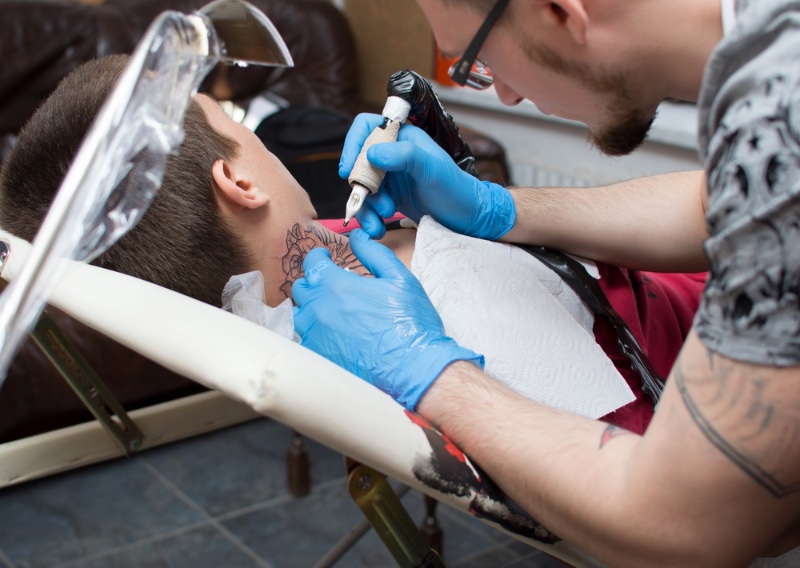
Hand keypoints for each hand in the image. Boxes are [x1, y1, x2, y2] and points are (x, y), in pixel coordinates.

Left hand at [292, 229, 483, 409]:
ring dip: (310, 308)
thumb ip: (373, 253)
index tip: (327, 261)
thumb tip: (356, 236)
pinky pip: (303, 339)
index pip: (312, 262)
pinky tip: (330, 335)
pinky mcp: (317, 356)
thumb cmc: (410, 321)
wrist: (412, 366)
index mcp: (336, 284)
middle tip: (332, 288)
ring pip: (298, 314)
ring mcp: (314, 334)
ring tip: (328, 312)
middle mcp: (319, 307)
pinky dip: (312, 333)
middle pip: (302, 288)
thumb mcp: (399, 278)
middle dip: (314, 283)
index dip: (320, 258)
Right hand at [339, 113, 515, 240]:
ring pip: (361, 187)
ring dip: (366, 205)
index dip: (353, 144)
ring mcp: (390, 176)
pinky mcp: (389, 197)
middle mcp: (393, 154)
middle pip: (359, 161)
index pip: (366, 127)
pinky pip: (369, 205)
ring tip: (383, 218)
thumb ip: (405, 156)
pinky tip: (378, 228)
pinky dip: (370, 217)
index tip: (350, 169)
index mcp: (403, 136)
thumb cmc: (455, 189)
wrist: (468, 219)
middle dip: (362, 185)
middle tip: (376, 201)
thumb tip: (372, 153)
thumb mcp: (432, 169)